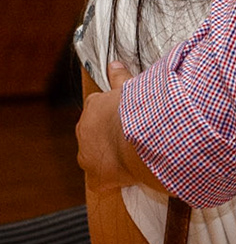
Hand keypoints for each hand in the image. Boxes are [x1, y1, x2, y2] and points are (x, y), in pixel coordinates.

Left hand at [75, 61, 141, 190]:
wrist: (143, 136)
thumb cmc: (140, 109)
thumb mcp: (132, 87)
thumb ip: (121, 76)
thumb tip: (113, 62)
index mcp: (94, 107)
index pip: (98, 110)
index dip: (113, 115)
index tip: (125, 119)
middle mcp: (85, 131)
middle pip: (93, 135)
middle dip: (108, 137)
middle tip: (130, 138)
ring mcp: (88, 155)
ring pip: (95, 157)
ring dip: (109, 157)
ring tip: (130, 157)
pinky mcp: (96, 177)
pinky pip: (101, 181)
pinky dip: (111, 180)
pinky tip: (125, 178)